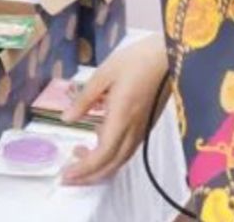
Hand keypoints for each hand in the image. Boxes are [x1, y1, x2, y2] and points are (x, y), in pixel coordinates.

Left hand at [62, 35, 166, 184]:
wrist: (169, 56)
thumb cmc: (136, 60)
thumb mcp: (104, 74)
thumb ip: (84, 99)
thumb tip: (67, 119)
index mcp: (122, 117)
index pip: (102, 155)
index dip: (84, 169)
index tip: (65, 173)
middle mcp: (134, 130)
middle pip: (111, 165)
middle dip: (88, 176)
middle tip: (66, 176)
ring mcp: (142, 129)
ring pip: (120, 159)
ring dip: (98, 167)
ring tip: (77, 157)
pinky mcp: (146, 125)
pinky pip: (126, 149)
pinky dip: (109, 155)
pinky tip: (97, 141)